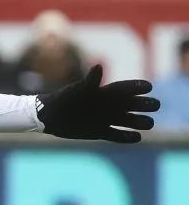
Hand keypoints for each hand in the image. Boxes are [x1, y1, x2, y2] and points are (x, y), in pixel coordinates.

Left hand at [36, 64, 159, 142]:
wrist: (50, 117)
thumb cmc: (64, 99)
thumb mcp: (78, 90)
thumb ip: (90, 81)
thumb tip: (98, 67)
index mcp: (106, 92)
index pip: (128, 88)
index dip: (139, 87)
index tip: (148, 87)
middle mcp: (110, 105)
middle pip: (135, 104)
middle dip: (146, 104)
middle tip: (154, 105)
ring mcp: (107, 119)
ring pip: (131, 121)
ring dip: (141, 122)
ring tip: (149, 124)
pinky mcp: (101, 132)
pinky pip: (118, 135)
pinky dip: (128, 137)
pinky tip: (137, 137)